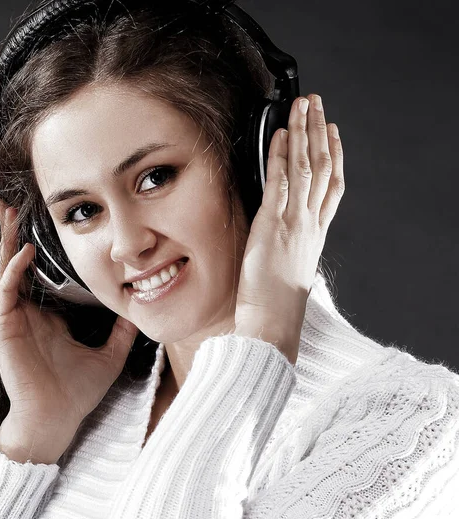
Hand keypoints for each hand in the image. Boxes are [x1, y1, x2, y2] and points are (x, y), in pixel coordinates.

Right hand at [0, 199, 138, 455]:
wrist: (57, 420)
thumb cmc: (77, 392)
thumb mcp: (110, 355)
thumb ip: (122, 333)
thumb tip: (139, 312)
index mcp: (47, 317)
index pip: (37, 274)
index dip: (36, 248)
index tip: (44, 225)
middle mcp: (28, 314)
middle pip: (15, 265)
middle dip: (11, 235)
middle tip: (10, 206)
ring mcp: (15, 321)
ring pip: (4, 272)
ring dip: (5, 243)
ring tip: (8, 215)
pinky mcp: (8, 331)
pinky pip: (7, 295)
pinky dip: (13, 271)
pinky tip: (23, 252)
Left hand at [233, 94, 344, 364]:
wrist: (273, 322)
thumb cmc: (278, 303)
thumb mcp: (293, 268)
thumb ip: (294, 245)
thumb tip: (284, 236)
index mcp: (316, 233)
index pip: (332, 186)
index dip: (336, 156)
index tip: (333, 134)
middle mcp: (311, 222)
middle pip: (324, 167)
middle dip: (321, 132)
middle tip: (319, 105)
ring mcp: (294, 221)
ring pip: (306, 167)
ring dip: (304, 132)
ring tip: (304, 107)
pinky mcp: (273, 223)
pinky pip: (280, 181)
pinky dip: (281, 155)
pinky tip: (281, 135)